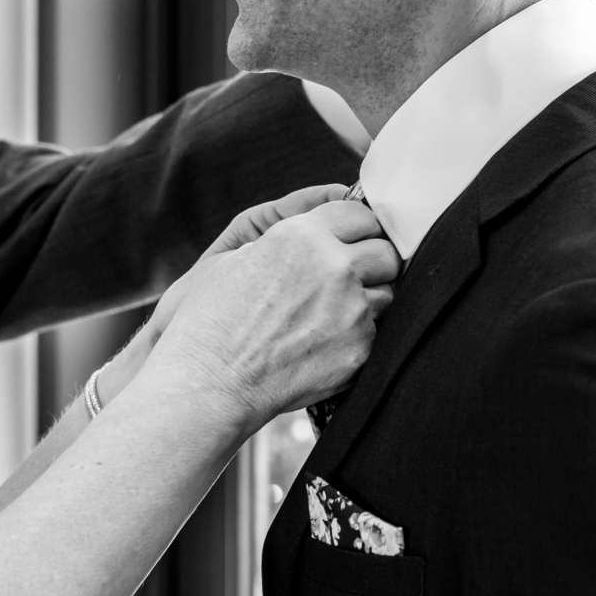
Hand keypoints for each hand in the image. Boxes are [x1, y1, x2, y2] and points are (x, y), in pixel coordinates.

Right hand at [143, 198, 398, 419]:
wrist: (209, 381)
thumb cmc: (211, 321)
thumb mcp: (235, 258)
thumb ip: (285, 237)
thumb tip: (318, 229)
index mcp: (302, 236)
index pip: (359, 214)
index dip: (357, 226)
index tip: (352, 239)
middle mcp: (334, 268)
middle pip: (385, 253)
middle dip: (372, 262)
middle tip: (350, 277)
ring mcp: (351, 311)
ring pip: (386, 294)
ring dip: (366, 300)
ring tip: (331, 315)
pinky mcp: (359, 349)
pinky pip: (375, 333)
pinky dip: (356, 336)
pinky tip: (323, 344)